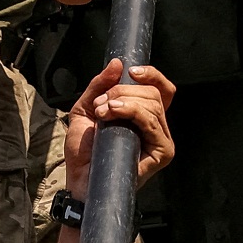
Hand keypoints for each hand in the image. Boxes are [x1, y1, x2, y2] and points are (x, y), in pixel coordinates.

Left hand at [64, 59, 176, 197]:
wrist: (79, 180)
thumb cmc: (84, 152)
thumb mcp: (86, 109)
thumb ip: (100, 85)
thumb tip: (117, 63)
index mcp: (143, 116)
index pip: (161, 88)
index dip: (151, 75)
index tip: (131, 71)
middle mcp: (156, 127)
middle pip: (153, 93)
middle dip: (123, 90)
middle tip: (101, 103)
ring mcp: (161, 140)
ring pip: (152, 105)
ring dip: (123, 100)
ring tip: (102, 112)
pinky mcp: (162, 152)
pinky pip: (152, 122)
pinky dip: (132, 112)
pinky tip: (112, 114)